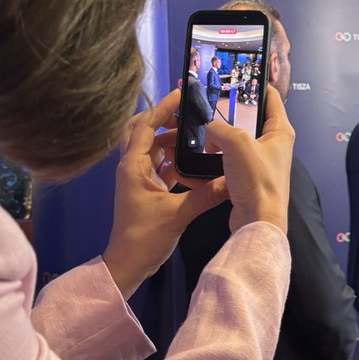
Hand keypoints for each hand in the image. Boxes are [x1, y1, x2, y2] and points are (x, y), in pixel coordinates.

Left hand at [102, 91, 229, 298]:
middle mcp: (132, 167)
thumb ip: (205, 195)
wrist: (127, 266)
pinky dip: (174, 159)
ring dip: (171, 140)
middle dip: (164, 119)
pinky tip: (193, 159)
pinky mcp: (145, 190)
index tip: (182, 93)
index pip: (146, 126)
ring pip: (153, 149)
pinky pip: (159, 165)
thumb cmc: (143, 238)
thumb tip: (231, 181)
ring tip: (196, 132)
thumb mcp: (177, 215)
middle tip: (188, 111)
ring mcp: (138, 179)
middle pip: (144, 131)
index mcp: (133, 166)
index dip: (163, 108)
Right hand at [206, 85, 293, 233]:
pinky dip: (216, 160)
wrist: (257, 221)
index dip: (257, 83)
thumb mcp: (236, 143)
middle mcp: (274, 145)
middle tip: (212, 106)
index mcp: (280, 131)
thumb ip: (219, 128)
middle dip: (230, 115)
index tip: (242, 74)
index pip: (271, 97)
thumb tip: (209, 129)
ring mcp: (261, 162)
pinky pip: (229, 162)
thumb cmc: (257, 181)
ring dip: (220, 139)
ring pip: (236, 142)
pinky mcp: (248, 178)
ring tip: (204, 135)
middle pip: (250, 120)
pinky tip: (203, 158)